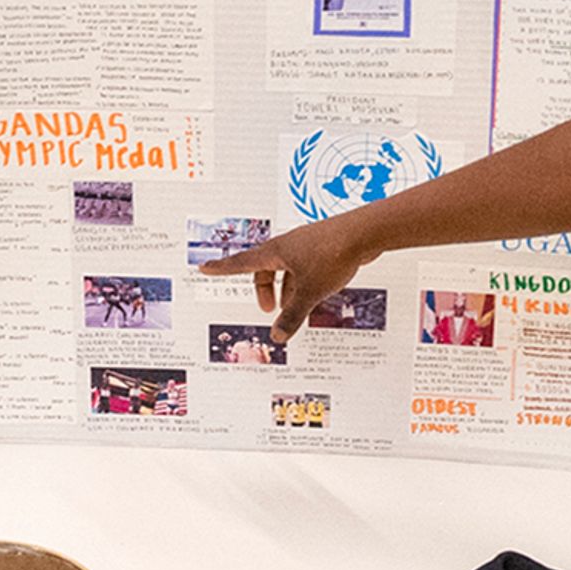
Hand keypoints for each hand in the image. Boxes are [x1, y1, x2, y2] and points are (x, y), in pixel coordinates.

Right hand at [205, 220, 380, 341]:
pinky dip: (303, 283)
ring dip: (287, 290)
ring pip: (287, 270)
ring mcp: (305, 245)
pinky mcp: (322, 248)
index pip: (241, 262)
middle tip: (270, 311)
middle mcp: (287, 245)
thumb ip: (293, 316)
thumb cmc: (333, 254)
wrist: (365, 233)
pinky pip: (304, 267)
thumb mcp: (310, 292)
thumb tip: (278, 336)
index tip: (205, 268)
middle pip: (264, 269)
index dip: (222, 268)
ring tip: (296, 309)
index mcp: (275, 251)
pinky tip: (316, 295)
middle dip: (264, 290)